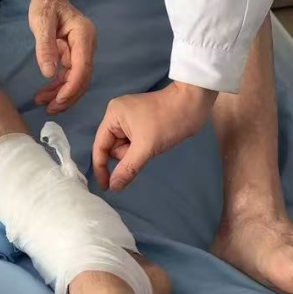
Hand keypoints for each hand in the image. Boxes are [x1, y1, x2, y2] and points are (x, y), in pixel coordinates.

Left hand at [29, 0, 96, 114]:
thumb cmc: (45, 4)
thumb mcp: (41, 21)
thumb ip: (45, 46)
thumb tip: (49, 73)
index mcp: (83, 34)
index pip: (82, 66)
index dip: (72, 87)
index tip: (58, 101)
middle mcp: (88, 44)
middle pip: (83, 77)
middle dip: (68, 96)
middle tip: (49, 109)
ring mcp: (83, 50)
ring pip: (77, 80)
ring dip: (62, 94)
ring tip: (42, 103)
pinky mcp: (75, 55)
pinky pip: (70, 75)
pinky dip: (59, 86)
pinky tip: (45, 94)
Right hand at [92, 82, 216, 190]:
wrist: (192, 105)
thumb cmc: (166, 122)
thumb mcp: (145, 147)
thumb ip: (127, 168)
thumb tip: (113, 187)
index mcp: (113, 115)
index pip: (100, 146)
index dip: (101, 168)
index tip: (106, 188)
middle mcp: (118, 116)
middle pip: (113, 148)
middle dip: (127, 156)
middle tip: (144, 151)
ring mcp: (130, 119)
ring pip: (125, 147)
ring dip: (137, 153)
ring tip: (153, 144)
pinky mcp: (142, 123)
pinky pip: (135, 143)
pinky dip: (142, 149)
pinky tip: (154, 144)